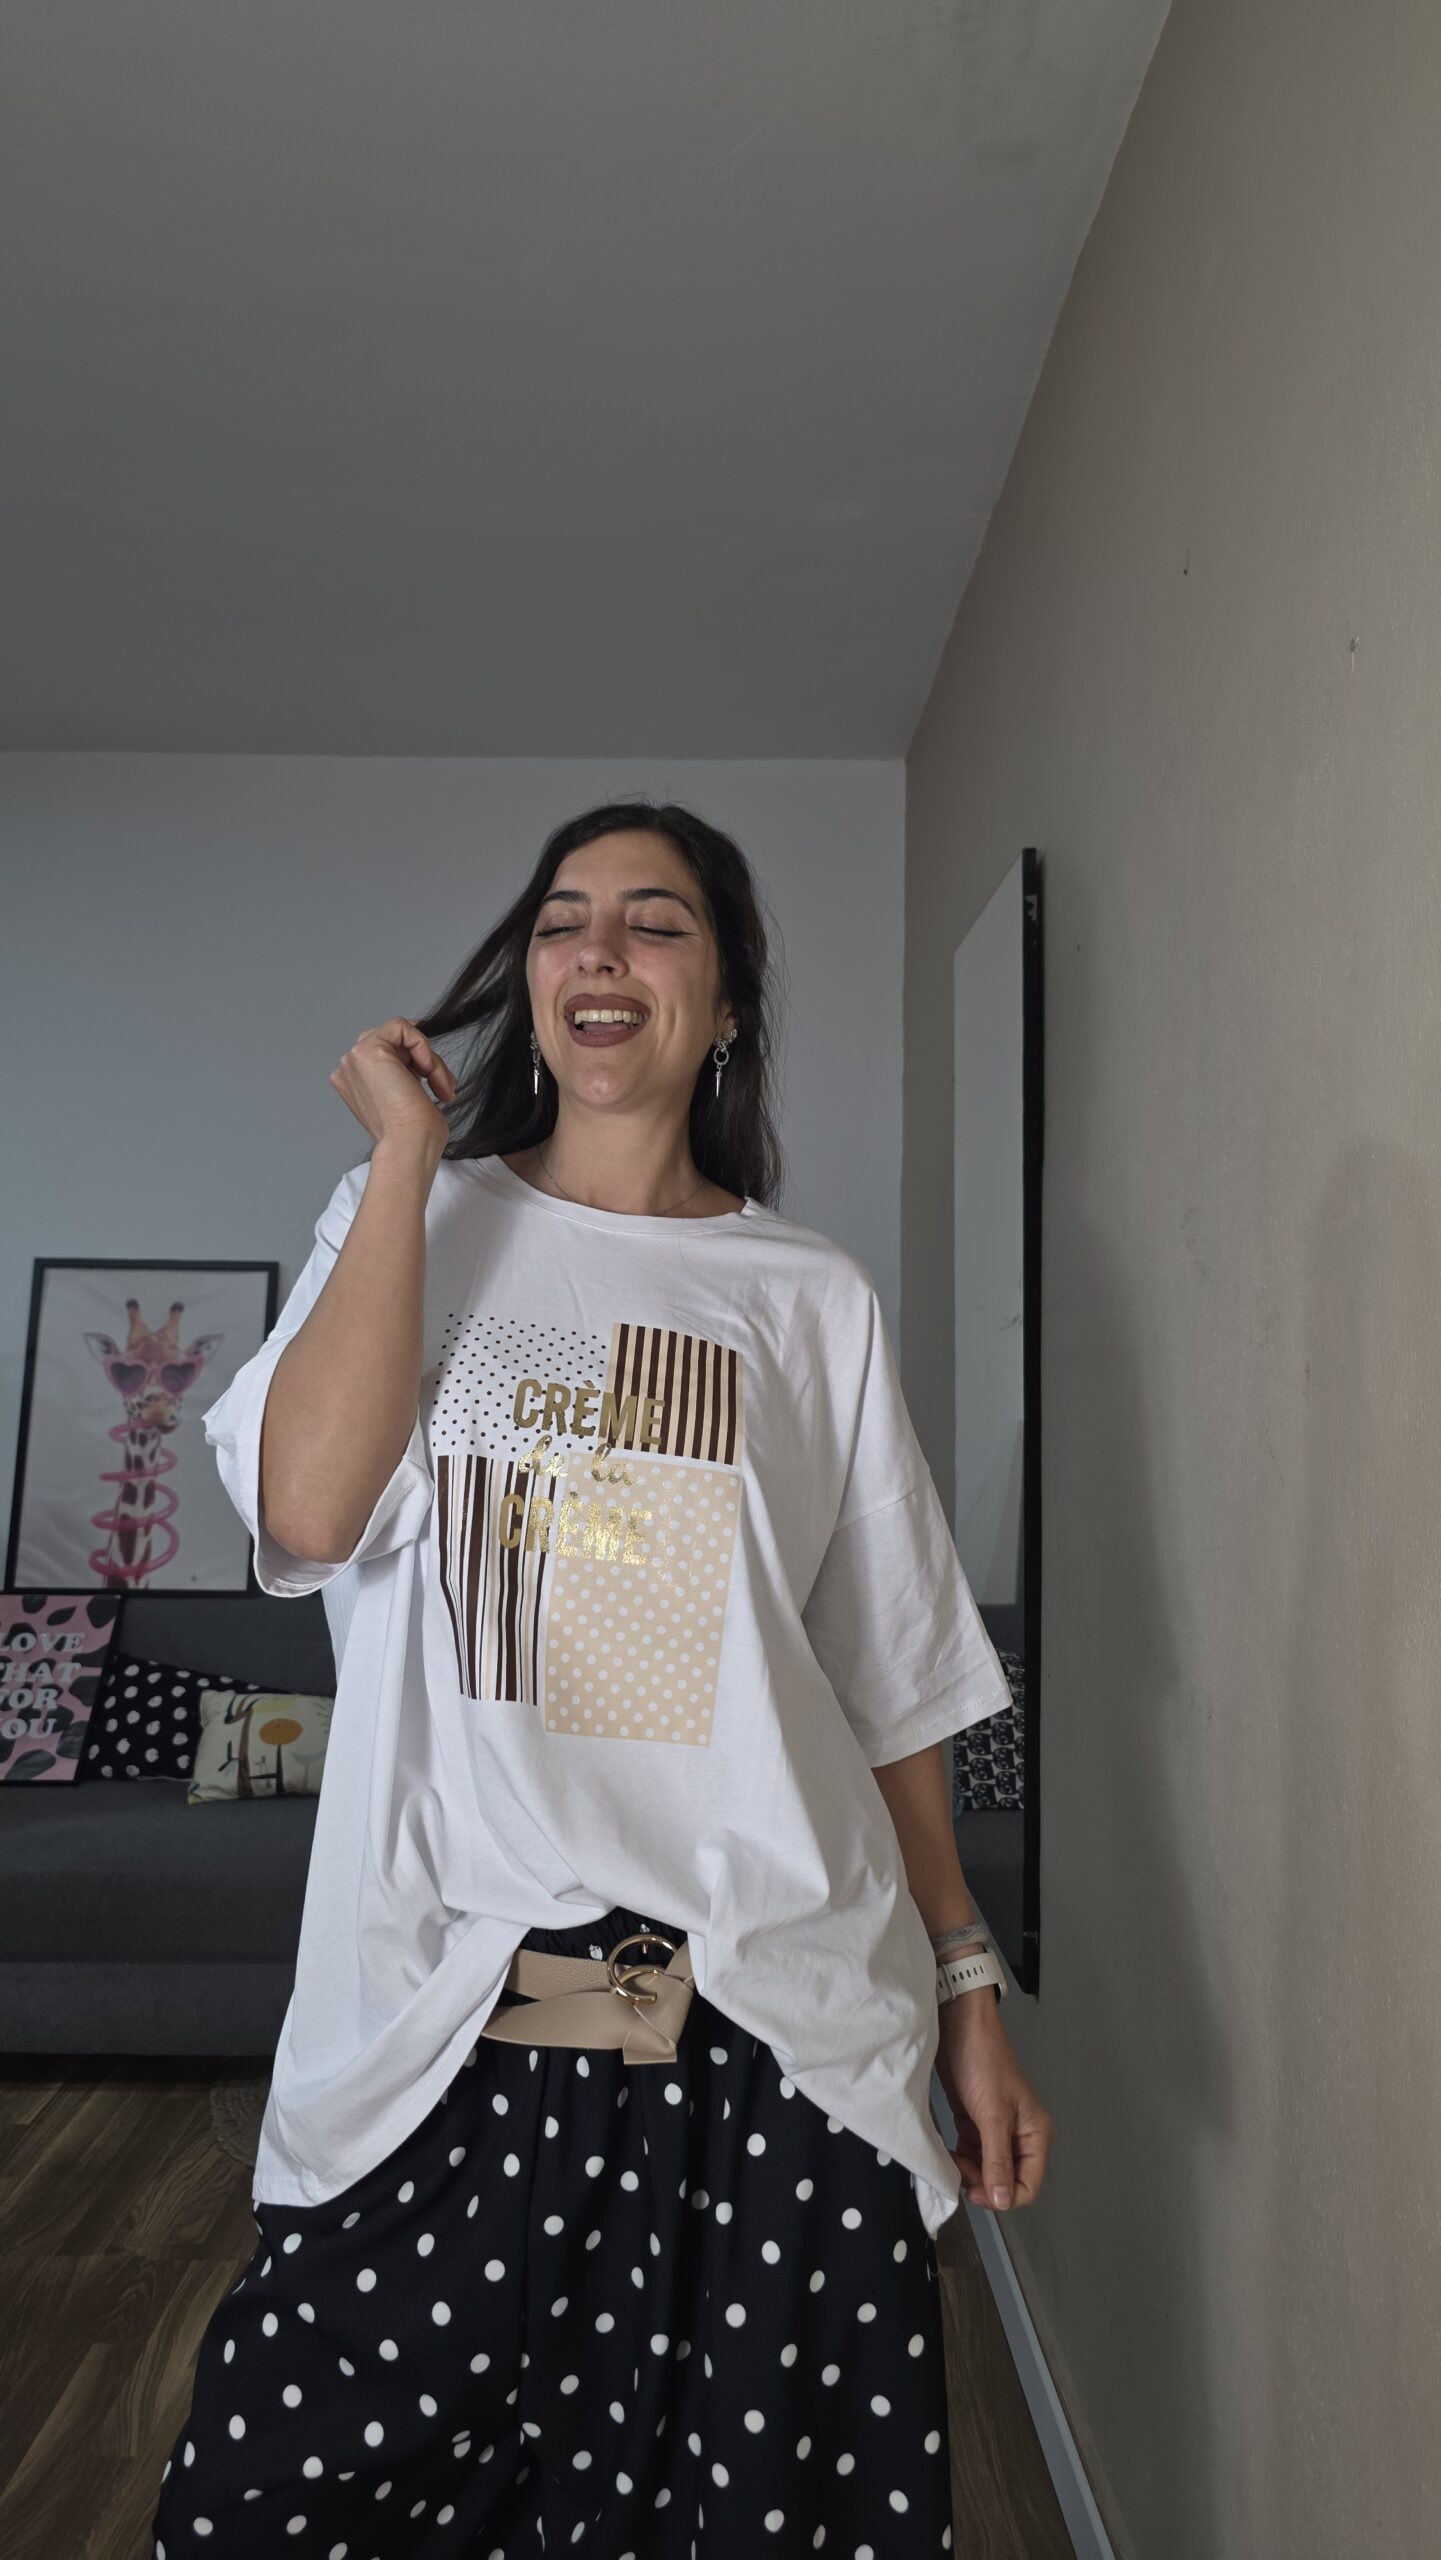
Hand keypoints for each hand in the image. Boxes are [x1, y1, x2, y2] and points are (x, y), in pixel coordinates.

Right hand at [329, 1017, 457, 1158]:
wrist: (409, 1143)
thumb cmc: (414, 1133)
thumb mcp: (408, 1096)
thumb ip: (406, 1073)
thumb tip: (424, 1056)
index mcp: (354, 1083)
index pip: (387, 1054)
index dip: (414, 1061)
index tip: (434, 1081)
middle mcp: (349, 1070)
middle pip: (394, 1043)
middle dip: (424, 1060)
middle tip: (441, 1087)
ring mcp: (354, 1059)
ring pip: (400, 1036)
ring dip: (428, 1059)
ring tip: (440, 1086)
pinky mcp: (367, 1050)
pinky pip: (401, 1027)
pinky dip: (422, 1044)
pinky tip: (427, 1070)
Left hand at [934, 1996, 1052, 2211]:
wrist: (960, 2026)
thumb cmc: (983, 2063)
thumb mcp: (992, 2114)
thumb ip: (997, 2159)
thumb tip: (1002, 2200)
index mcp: (1035, 2134)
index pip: (1028, 2185)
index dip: (1004, 2196)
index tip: (976, 2190)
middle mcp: (1020, 2136)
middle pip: (1007, 2181)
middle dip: (984, 2183)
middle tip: (960, 2171)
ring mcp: (997, 2130)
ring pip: (987, 2170)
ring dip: (969, 2172)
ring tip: (953, 2159)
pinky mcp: (976, 2123)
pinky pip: (972, 2155)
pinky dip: (961, 2159)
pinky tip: (949, 2153)